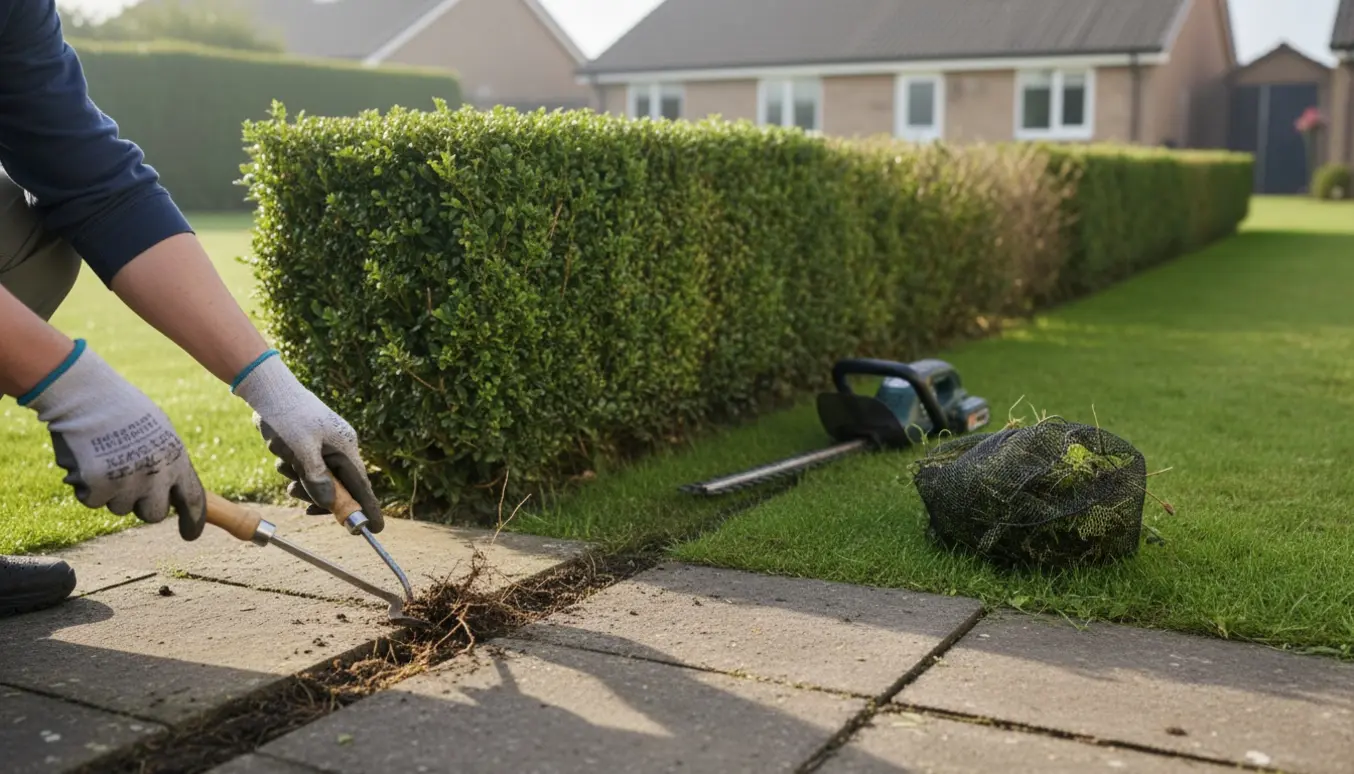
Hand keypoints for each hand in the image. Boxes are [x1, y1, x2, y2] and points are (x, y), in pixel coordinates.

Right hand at [20, 340, 205, 539]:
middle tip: (127, 483)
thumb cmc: (121, 410)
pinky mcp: (99, 486)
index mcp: (177, 458)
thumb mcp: (159, 433)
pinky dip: (87, 487)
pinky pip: (93, 501)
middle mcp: (157, 475)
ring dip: (110, 491)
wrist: (86, 396)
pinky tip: (86, 461)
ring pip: (119, 508)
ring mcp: (128, 482)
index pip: (192, 499)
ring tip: (104, 459)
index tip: (189, 534)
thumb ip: (167, 463)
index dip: (192, 521)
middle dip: (140, 505)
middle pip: (153, 514)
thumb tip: (171, 492)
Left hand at [231, 352, 382, 530]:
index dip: (368, 508)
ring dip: (300, 480)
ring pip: (319, 479)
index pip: (362, 486)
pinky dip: (295, 470)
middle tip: (293, 492)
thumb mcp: (301, 448)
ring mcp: (327, 447)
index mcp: (345, 448)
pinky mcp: (312, 445)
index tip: (375, 529)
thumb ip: (315, 476)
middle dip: (316, 494)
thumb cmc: (287, 415)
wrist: (270, 390)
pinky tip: (282, 456)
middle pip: (339, 487)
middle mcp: (341, 449)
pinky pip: (308, 468)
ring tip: (284, 464)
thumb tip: (329, 503)